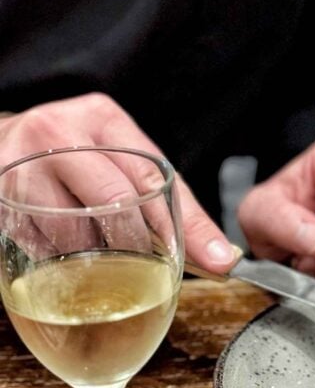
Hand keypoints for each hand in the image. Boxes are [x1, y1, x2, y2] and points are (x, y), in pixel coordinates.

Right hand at [0, 94, 236, 273]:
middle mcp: (57, 134)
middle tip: (145, 269)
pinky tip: (66, 256)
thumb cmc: (77, 156)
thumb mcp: (122, 160)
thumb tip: (221, 258)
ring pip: (75, 234)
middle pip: (114, 204)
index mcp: (102, 118)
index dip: (186, 225)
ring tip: (98, 256)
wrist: (2, 144)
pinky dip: (63, 263)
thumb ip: (169, 202)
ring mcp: (21, 166)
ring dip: (96, 259)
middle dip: (137, 247)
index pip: (151, 177)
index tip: (216, 262)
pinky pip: (41, 249)